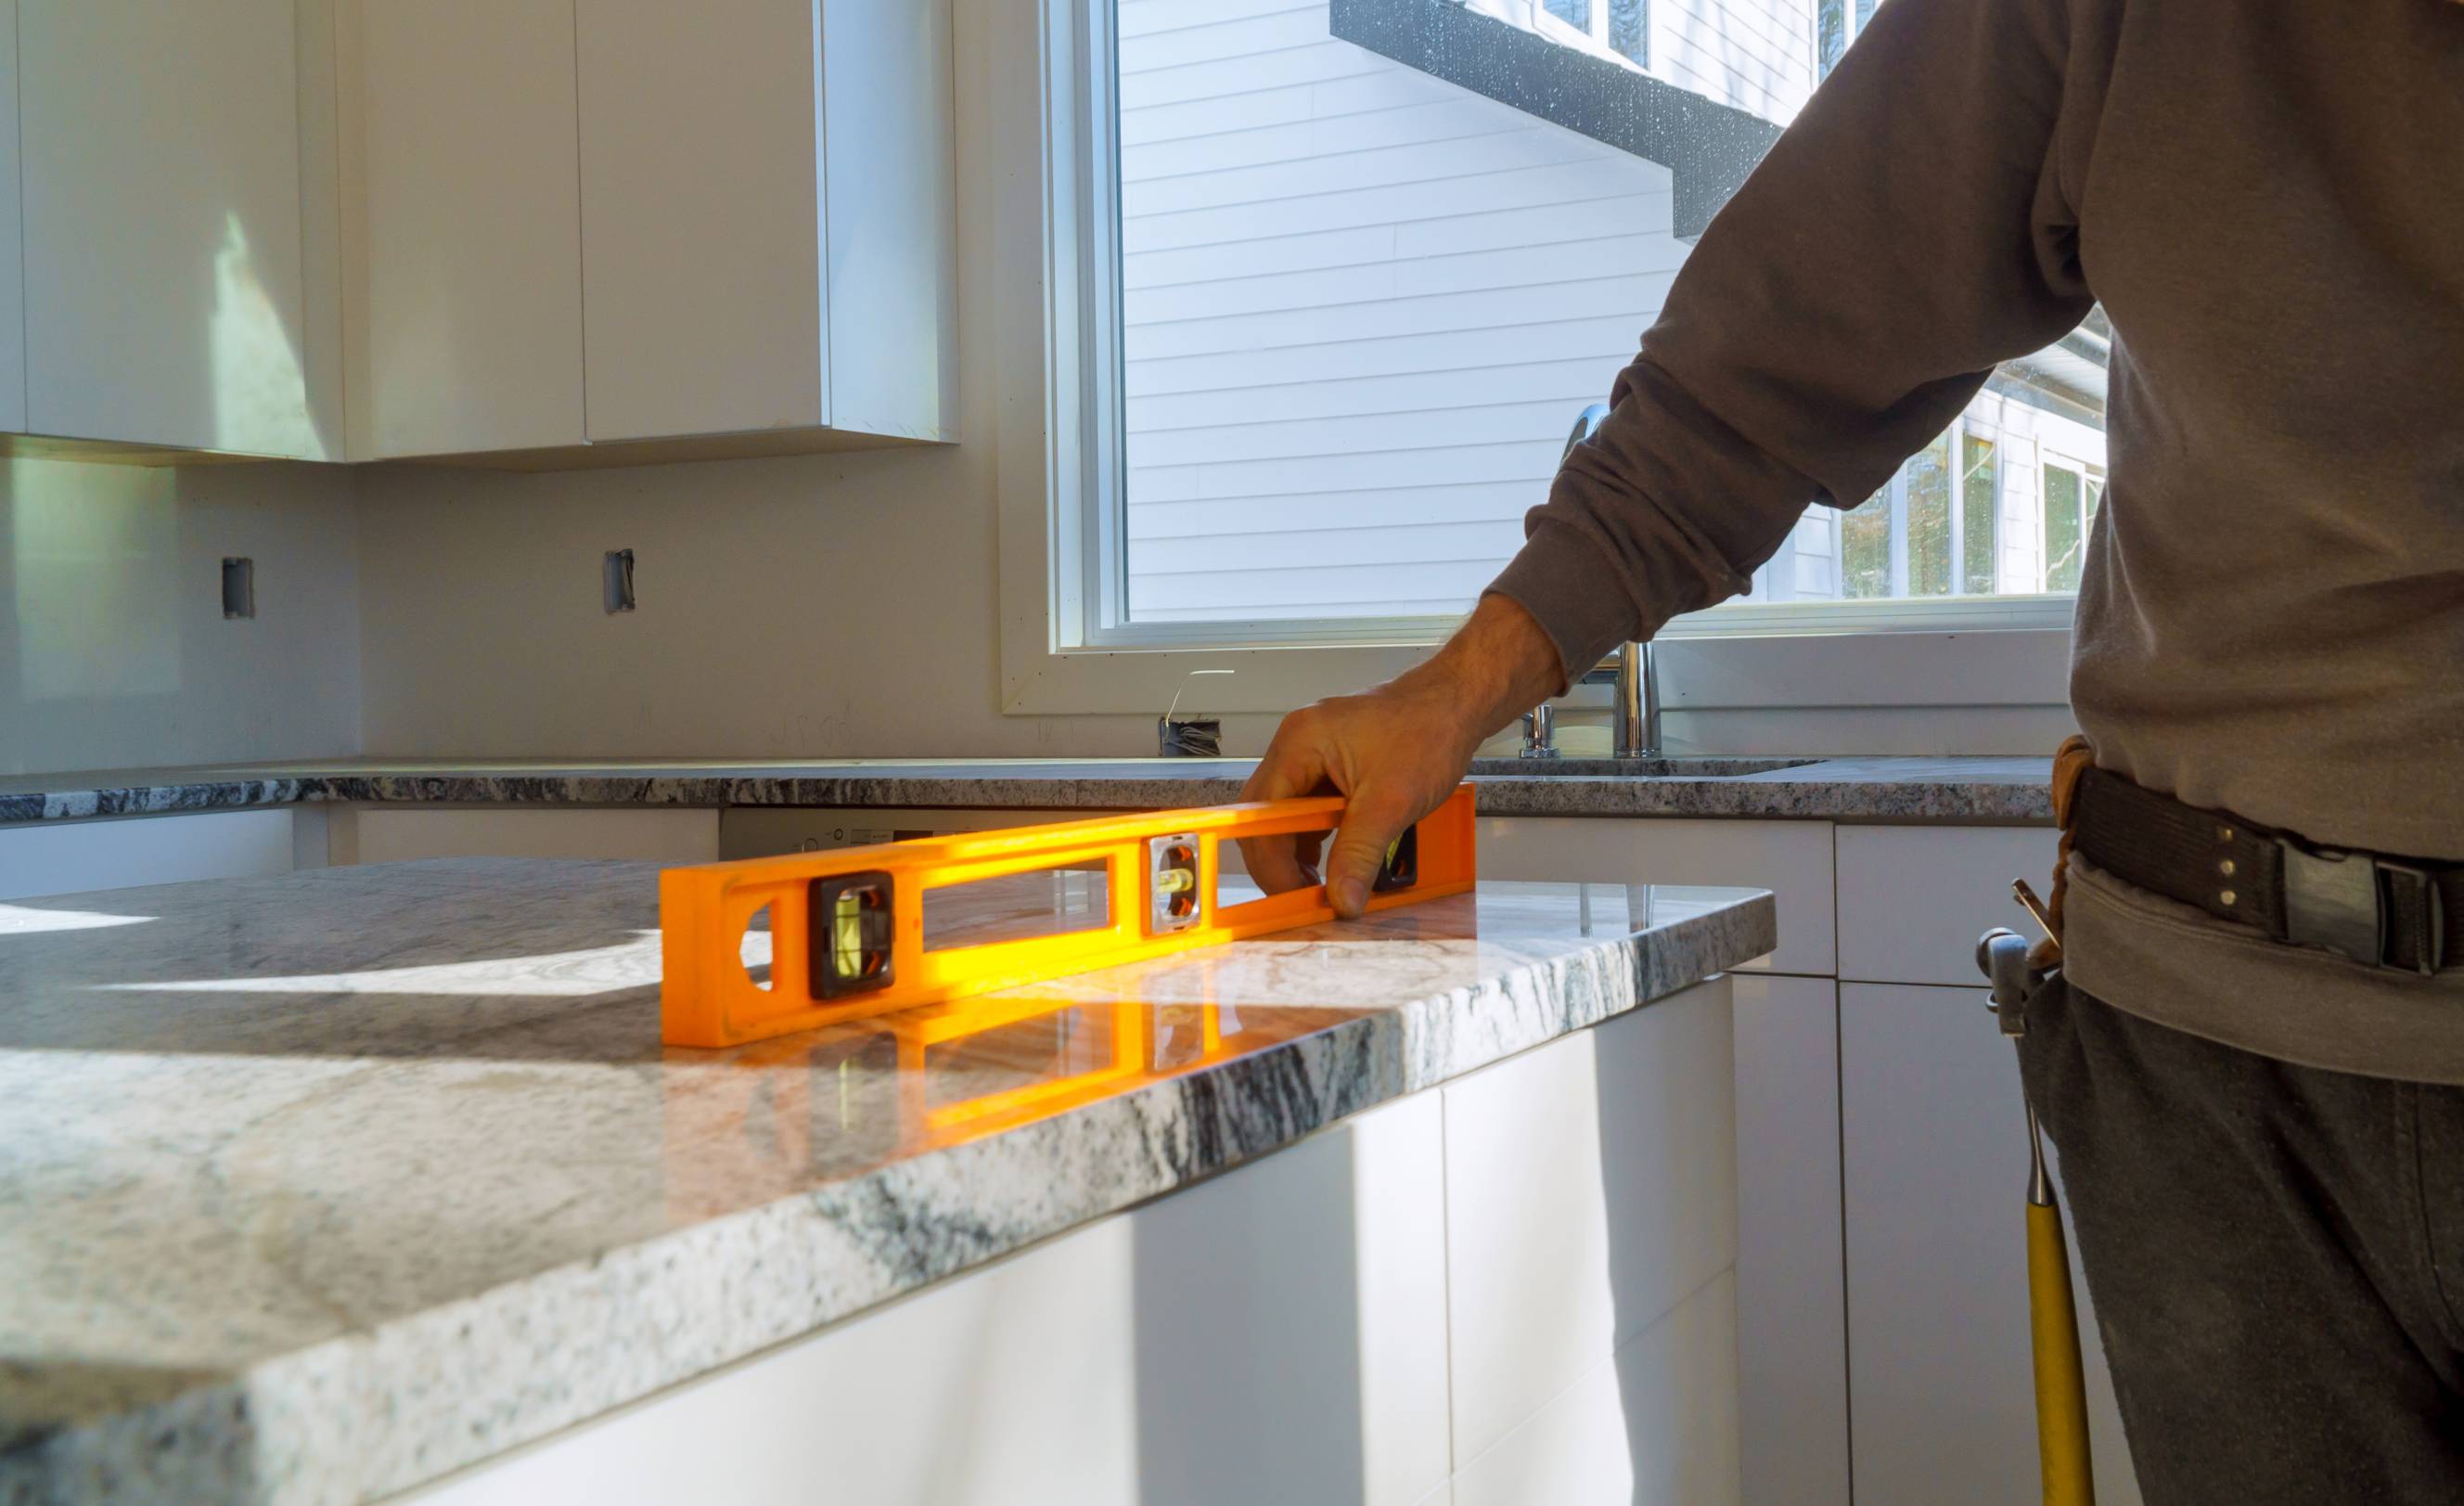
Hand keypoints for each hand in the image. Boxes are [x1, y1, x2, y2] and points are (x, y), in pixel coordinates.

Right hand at [1238, 595, 1565, 916]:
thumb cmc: (1428, 728)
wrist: (1456, 703)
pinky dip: (1321, 838)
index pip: (1260, 816)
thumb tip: (1342, 899)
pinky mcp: (1331, 766)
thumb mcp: (1391, 803)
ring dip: (1300, 853)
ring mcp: (1312, 755)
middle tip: (1306, 897)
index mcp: (1299, 745)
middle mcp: (1297, 747)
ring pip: (1286, 816)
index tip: (1293, 897)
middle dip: (1282, 862)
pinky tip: (1340, 859)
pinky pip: (1310, 808)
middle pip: (1264, 817)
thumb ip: (1360, 855)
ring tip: (1326, 883)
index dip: (1272, 863)